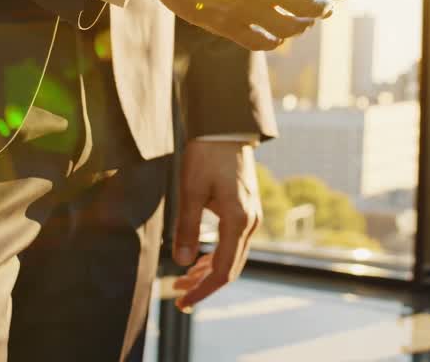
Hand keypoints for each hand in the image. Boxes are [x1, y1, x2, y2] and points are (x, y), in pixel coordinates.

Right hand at [139, 0, 346, 50]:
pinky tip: (274, 36)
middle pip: (307, 7)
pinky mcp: (222, 22)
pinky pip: (256, 41)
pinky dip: (271, 41)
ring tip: (302, 23)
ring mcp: (243, 6)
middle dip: (320, 9)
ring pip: (286, 28)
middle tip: (322, 8)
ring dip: (300, 27)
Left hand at [171, 140, 260, 309]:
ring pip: (232, 256)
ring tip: (183, 282)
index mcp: (238, 221)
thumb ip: (188, 228)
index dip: (203, 290)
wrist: (226, 129)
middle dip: (205, 285)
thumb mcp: (191, 191)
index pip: (223, 270)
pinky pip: (234, 243)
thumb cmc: (206, 156)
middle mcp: (250, 222)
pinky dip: (216, 256)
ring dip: (209, 271)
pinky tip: (199, 260)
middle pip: (230, 267)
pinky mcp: (246, 210)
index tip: (183, 301)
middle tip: (179, 297)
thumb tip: (183, 263)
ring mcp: (251, 216)